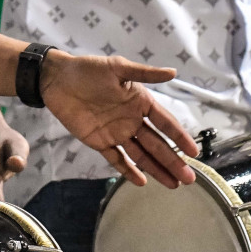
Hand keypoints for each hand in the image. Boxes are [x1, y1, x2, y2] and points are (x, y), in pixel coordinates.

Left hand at [41, 52, 197, 188]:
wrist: (56, 79)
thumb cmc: (88, 70)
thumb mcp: (117, 67)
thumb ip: (144, 73)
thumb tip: (173, 72)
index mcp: (140, 102)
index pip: (165, 123)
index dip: (179, 137)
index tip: (194, 153)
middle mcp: (132, 120)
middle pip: (156, 144)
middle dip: (173, 161)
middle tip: (189, 178)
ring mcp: (117, 133)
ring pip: (141, 154)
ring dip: (157, 169)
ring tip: (174, 184)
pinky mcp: (99, 141)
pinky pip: (117, 158)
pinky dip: (128, 170)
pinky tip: (142, 181)